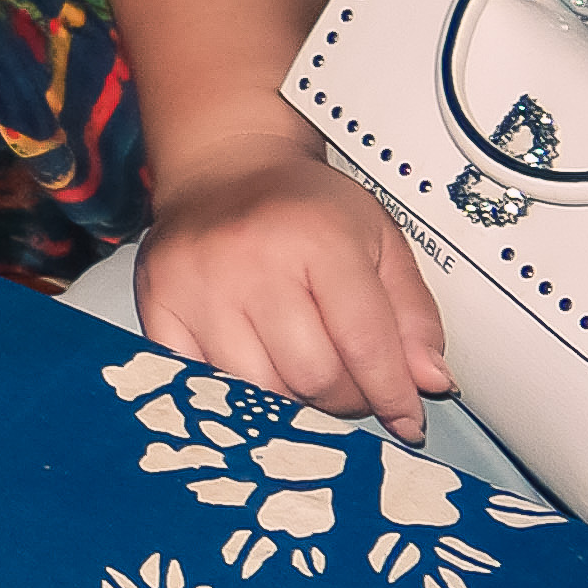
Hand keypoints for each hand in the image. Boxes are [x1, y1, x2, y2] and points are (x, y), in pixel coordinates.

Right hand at [134, 139, 452, 441]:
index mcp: (317, 239)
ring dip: (292, 401)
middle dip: (344, 399)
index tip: (404, 419)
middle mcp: (252, 261)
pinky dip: (233, 392)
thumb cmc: (305, 208)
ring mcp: (197, 285)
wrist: (223, 169)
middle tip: (349, 387)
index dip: (392, 394)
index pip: (364, 345)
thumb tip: (429, 381)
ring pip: (258, 390)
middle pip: (312, 378)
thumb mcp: (378, 240)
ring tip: (303, 375)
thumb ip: (411, 312)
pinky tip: (255, 373)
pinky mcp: (158, 303)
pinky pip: (201, 381)